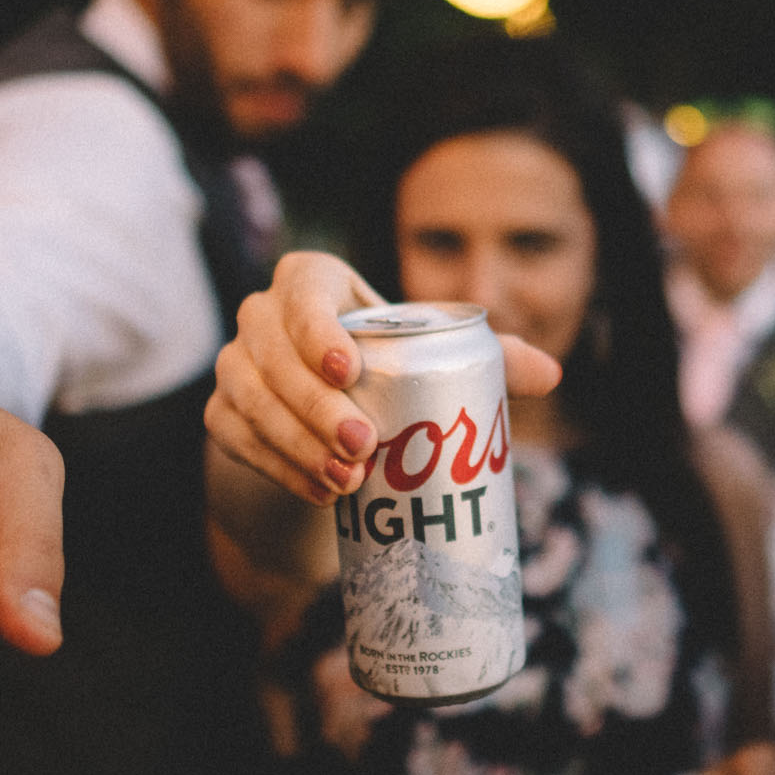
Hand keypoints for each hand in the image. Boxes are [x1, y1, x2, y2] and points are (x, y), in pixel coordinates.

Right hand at [206, 251, 562, 505]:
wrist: (328, 410)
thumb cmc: (389, 365)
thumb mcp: (430, 352)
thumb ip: (490, 355)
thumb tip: (550, 373)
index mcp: (309, 281)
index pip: (302, 289)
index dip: (317, 327)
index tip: (351, 370)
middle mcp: (261, 316)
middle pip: (273, 354)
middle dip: (314, 405)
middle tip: (363, 446)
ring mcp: (235, 366)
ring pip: (250, 399)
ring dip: (295, 443)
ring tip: (346, 481)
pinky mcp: (223, 413)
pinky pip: (236, 438)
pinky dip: (276, 467)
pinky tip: (317, 492)